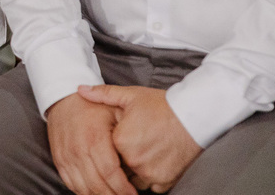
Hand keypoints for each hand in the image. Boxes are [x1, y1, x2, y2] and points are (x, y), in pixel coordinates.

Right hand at [46, 93, 135, 194]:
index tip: (134, 193)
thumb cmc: (93, 107)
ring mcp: (66, 156)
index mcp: (95, 138)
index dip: (123, 188)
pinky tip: (96, 192)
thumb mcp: (114, 110)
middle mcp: (78, 149)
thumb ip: (128, 131)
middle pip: (97, 185)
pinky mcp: (59, 160)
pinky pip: (71, 184)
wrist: (64, 100)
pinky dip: (84, 192)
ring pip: (84, 188)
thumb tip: (143, 154)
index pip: (110, 172)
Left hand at [77, 85, 201, 192]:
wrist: (194, 116)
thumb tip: (81, 90)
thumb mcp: (131, 95)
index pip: (106, 150)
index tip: (123, 133)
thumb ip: (103, 95)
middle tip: (137, 141)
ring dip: (136, 170)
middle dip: (124, 157)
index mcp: (121, 141)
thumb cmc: (162, 105)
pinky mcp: (165, 182)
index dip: (113, 142)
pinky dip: (152, 177)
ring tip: (147, 151)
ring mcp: (150, 174)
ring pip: (133, 178)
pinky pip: (151, 186)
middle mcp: (133, 161)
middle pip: (119, 165)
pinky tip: (157, 160)